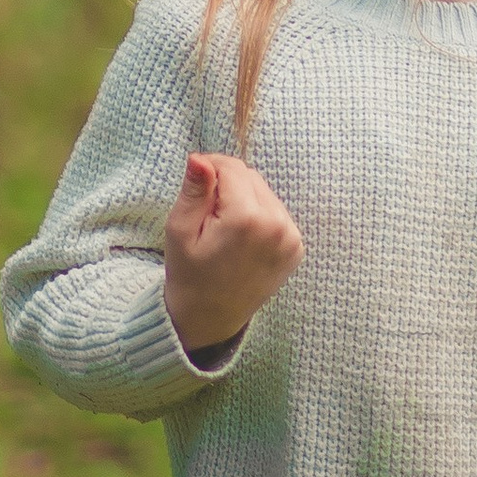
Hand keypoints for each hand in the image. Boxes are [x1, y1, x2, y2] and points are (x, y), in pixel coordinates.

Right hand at [162, 152, 302, 357]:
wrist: (209, 318)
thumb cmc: (189, 274)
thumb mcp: (180, 230)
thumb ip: (194, 191)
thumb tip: (201, 158)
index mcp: (247, 219)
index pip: (233, 167)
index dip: (211, 168)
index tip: (197, 185)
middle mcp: (277, 226)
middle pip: (251, 177)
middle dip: (228, 186)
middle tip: (208, 216)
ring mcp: (291, 239)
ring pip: (265, 193)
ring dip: (244, 200)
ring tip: (224, 230)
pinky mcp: (296, 248)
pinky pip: (276, 213)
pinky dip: (259, 217)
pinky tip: (241, 240)